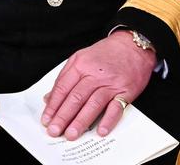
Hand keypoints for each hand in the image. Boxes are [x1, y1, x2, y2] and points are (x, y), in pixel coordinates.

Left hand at [41, 30, 156, 139]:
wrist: (133, 45)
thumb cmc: (106, 53)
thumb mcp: (81, 58)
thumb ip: (65, 77)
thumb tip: (49, 98)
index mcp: (80, 65)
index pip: (62, 88)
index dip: (53, 105)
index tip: (46, 119)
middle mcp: (94, 74)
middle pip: (75, 98)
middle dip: (63, 116)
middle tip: (54, 130)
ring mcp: (110, 83)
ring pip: (93, 104)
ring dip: (81, 121)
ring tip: (71, 134)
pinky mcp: (126, 91)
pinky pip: (116, 107)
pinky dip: (108, 120)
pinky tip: (100, 131)